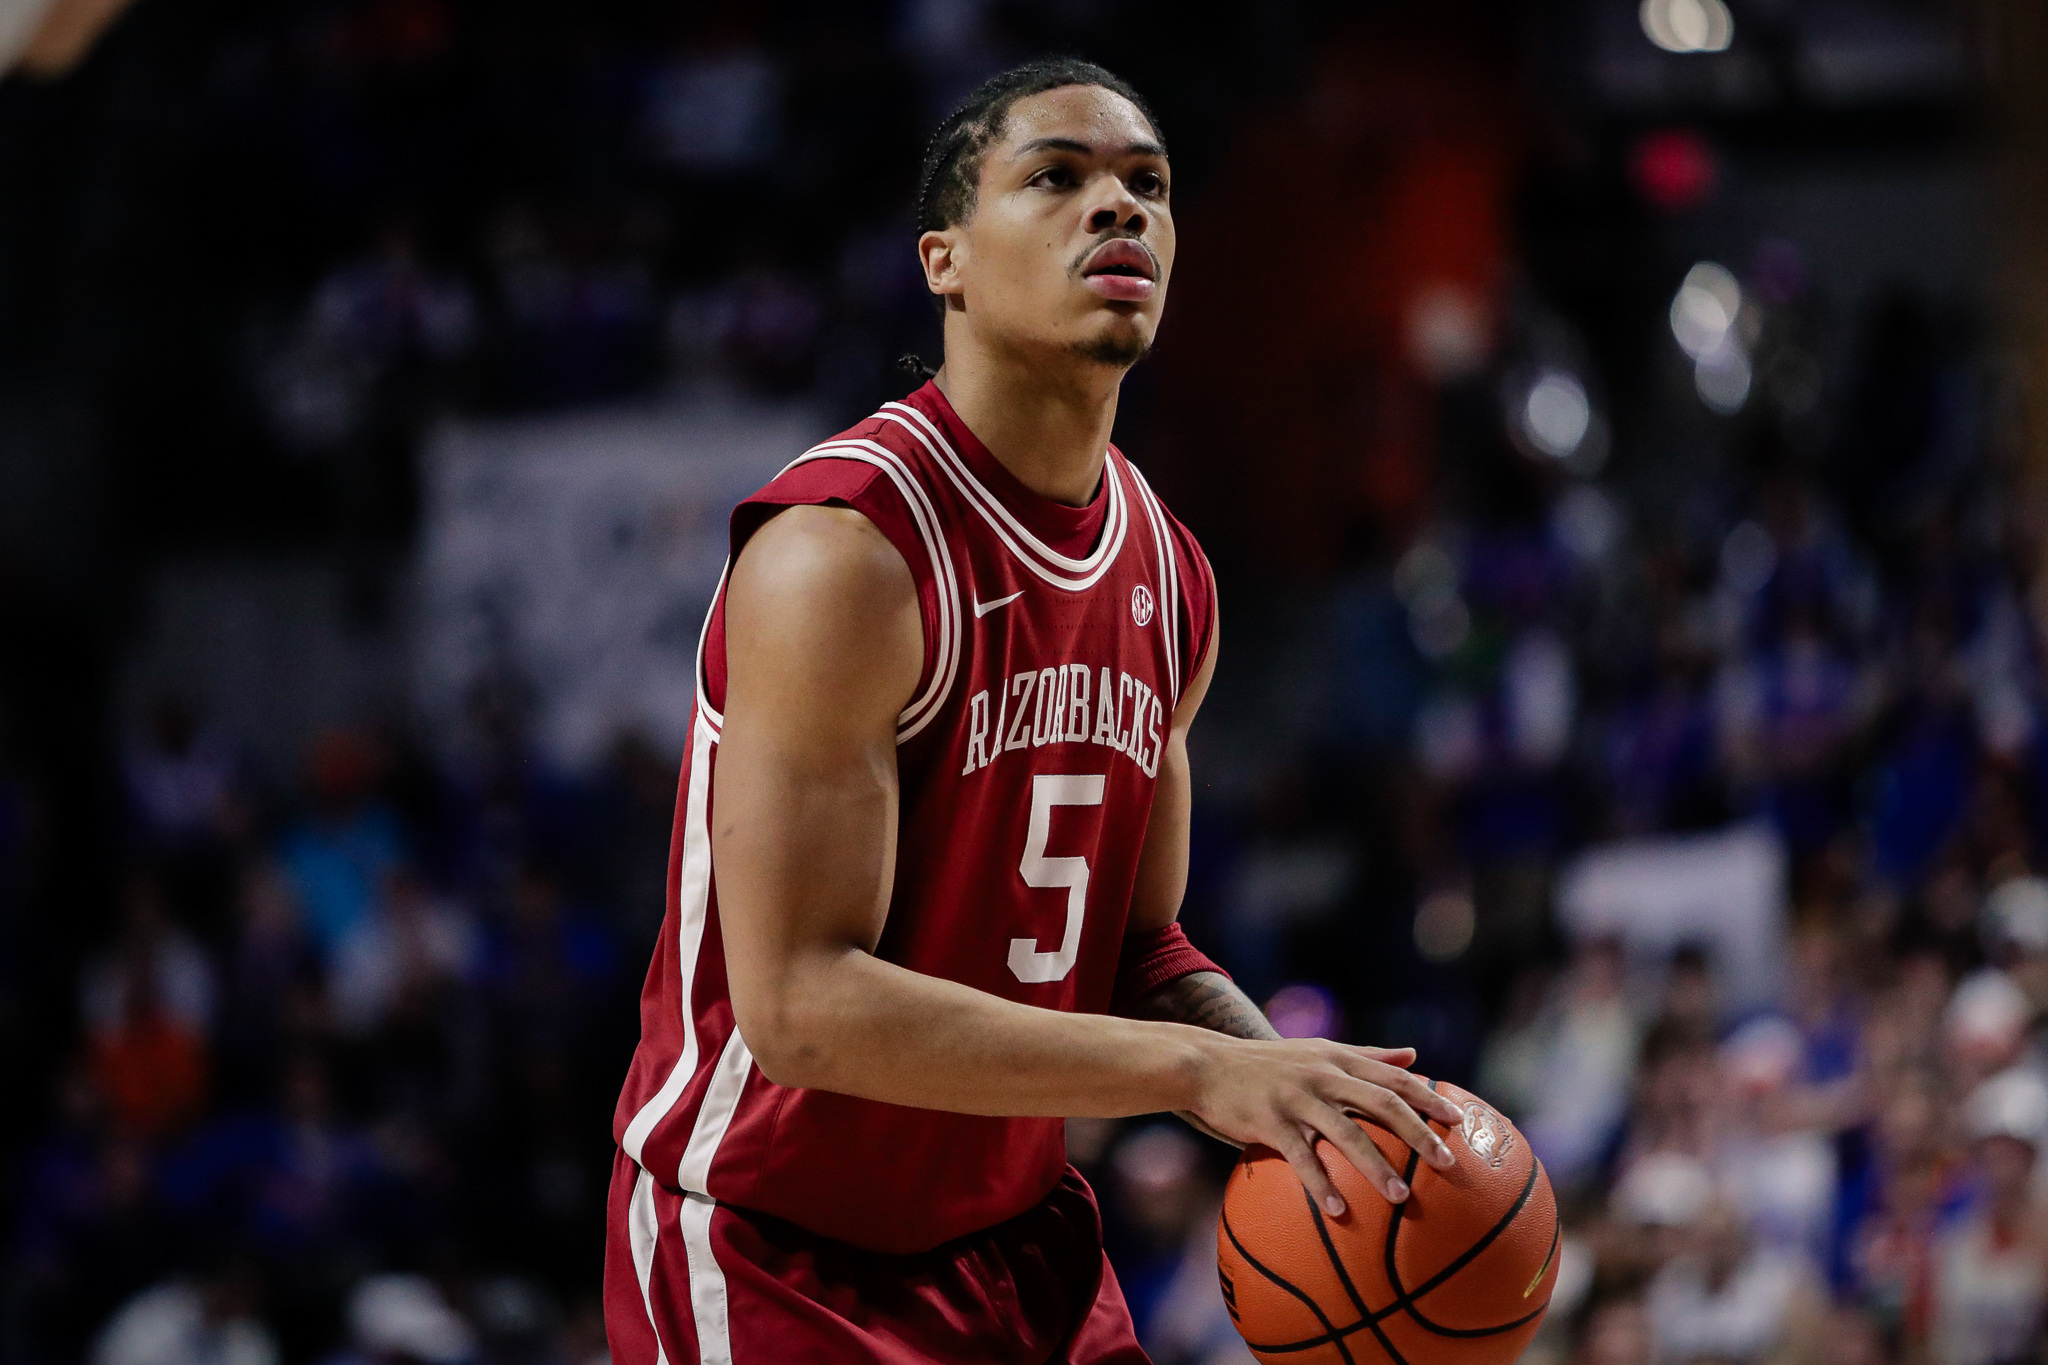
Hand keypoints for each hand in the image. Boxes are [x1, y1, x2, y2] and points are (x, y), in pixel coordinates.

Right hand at [1186, 1036, 1462, 1213]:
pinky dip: (1320, 1184)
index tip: (1459, 1119)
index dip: (1428, 1097)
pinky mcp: (1270, 1120)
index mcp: (1337, 1059)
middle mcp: (1323, 1075)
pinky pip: (1301, 1157)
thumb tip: (1414, 1056)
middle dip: (1418, 1133)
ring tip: (1402, 1197)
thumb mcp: (1318, 1051)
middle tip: (1448, 1163)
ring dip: (1377, 1166)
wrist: (1205, 1064)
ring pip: (1346, 1132)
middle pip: (1381, 1102)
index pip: (1392, 1077)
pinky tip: (1337, 1211)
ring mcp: (1297, 1097)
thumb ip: (1367, 1055)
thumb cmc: (1267, 1063)